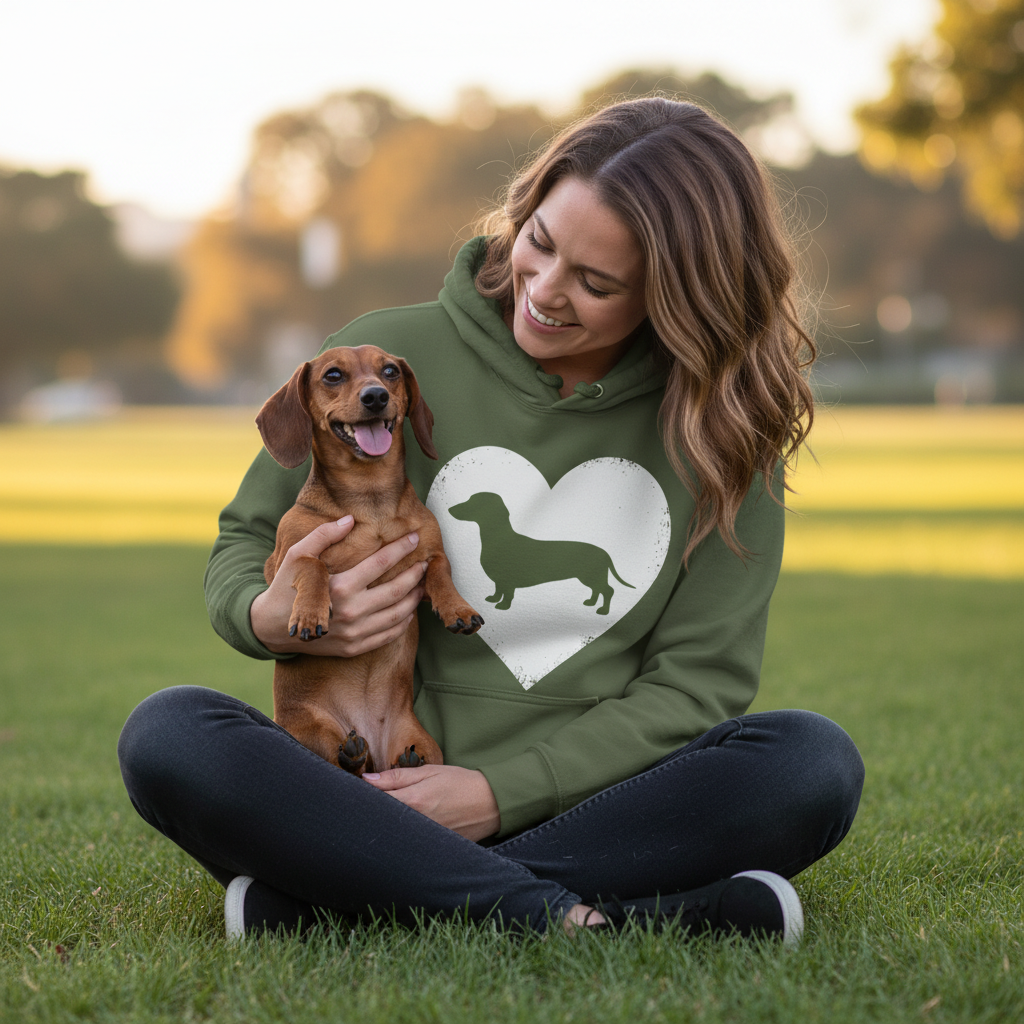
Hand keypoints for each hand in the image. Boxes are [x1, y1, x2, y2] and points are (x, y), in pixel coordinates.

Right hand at [250, 516, 426, 656]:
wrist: (271, 628)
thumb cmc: (287, 586)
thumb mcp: (299, 556)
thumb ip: (324, 535)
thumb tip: (350, 519)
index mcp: (340, 587)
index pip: (381, 563)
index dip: (401, 548)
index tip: (415, 538)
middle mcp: (351, 612)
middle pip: (397, 590)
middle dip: (416, 574)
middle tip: (426, 563)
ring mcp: (355, 633)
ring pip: (399, 614)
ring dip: (415, 598)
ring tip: (421, 585)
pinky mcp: (355, 648)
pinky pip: (389, 635)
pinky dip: (404, 621)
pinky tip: (408, 609)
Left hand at [362, 764, 500, 841]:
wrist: (491, 803)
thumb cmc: (460, 783)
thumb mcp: (430, 771)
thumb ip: (398, 776)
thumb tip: (368, 780)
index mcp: (413, 800)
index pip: (375, 801)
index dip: (365, 796)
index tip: (361, 791)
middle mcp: (415, 823)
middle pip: (382, 820)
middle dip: (375, 813)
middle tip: (376, 804)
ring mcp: (423, 839)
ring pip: (394, 834)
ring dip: (390, 825)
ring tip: (398, 815)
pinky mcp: (431, 849)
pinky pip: (409, 844)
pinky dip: (405, 836)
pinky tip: (410, 828)